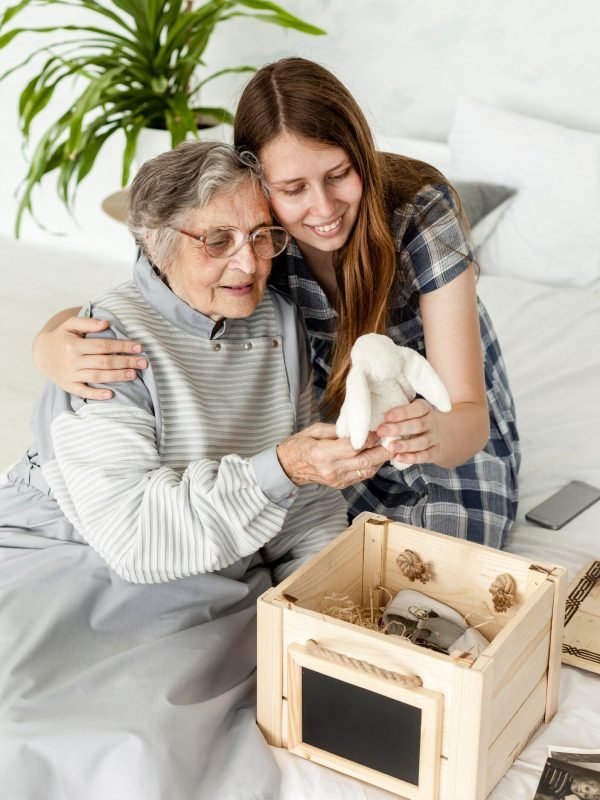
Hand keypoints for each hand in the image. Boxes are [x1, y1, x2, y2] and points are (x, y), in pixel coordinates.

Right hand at [32, 315, 147, 399]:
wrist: (41, 353)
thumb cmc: (61, 337)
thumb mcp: (70, 325)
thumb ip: (87, 323)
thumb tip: (106, 323)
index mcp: (74, 345)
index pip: (103, 346)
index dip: (122, 346)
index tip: (139, 347)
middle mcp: (72, 361)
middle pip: (104, 362)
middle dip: (125, 362)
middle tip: (143, 363)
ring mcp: (71, 375)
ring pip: (98, 376)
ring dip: (117, 376)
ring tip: (133, 374)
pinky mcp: (69, 386)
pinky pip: (84, 392)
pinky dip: (97, 394)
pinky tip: (111, 394)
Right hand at [276, 422, 389, 488]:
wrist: (288, 468)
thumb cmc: (300, 445)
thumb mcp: (314, 430)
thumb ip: (337, 430)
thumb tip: (359, 426)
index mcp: (322, 454)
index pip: (353, 447)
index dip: (369, 438)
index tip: (379, 429)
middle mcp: (331, 469)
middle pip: (364, 461)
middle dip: (383, 451)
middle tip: (395, 440)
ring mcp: (337, 480)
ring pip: (367, 471)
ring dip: (380, 459)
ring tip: (389, 447)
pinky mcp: (340, 485)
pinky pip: (362, 476)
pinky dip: (371, 465)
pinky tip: (376, 456)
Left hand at [376, 399, 442, 465]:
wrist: (446, 434)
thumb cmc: (418, 420)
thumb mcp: (413, 412)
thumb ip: (398, 413)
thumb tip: (373, 414)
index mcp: (424, 409)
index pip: (416, 409)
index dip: (402, 412)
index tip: (386, 416)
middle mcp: (431, 422)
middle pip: (417, 425)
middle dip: (398, 428)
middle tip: (381, 431)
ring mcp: (435, 438)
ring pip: (421, 442)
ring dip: (405, 445)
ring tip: (390, 447)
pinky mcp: (436, 452)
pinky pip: (425, 456)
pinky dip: (412, 458)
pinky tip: (399, 458)